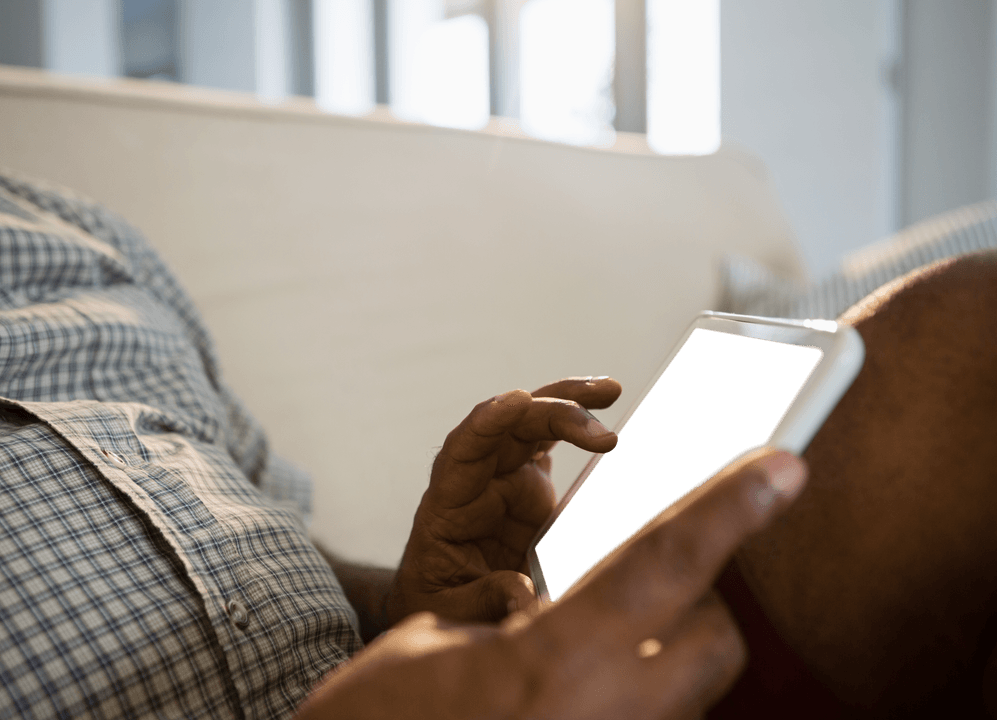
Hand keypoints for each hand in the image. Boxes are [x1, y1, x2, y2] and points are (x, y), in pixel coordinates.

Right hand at [297, 447, 808, 719]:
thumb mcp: (421, 645)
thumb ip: (500, 612)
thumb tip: (545, 596)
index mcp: (549, 665)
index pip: (661, 565)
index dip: (726, 506)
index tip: (782, 466)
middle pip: (708, 636)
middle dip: (697, 590)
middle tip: (645, 568)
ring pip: (692, 687)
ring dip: (667, 645)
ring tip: (599, 633)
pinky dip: (634, 689)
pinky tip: (577, 686)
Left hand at [386, 377, 622, 625]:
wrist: (445, 605)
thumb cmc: (438, 603)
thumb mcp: (450, 612)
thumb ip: (484, 599)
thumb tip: (527, 597)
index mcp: (448, 505)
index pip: (462, 451)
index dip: (487, 423)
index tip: (518, 400)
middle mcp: (477, 480)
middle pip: (509, 430)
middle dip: (553, 417)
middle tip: (602, 434)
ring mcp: (505, 479)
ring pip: (533, 428)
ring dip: (569, 407)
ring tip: (610, 390)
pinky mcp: (530, 486)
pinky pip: (549, 444)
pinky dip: (575, 426)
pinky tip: (604, 411)